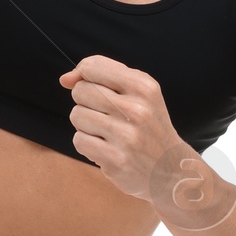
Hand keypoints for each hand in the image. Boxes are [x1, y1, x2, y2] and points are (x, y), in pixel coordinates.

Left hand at [60, 55, 235, 227]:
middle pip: (80, 91)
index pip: (92, 66)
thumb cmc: (146, 125)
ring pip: (77, 115)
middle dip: (85, 101)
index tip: (92, 86)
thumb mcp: (138, 93)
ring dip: (85, 125)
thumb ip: (102, 77)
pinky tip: (105, 148)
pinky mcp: (116, 160)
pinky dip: (87, 144)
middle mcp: (137, 109)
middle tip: (105, 114)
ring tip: (107, 133)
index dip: (83, 75)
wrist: (170, 169)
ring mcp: (127, 136)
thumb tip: (65, 79)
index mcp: (144, 87)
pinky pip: (79, 141)